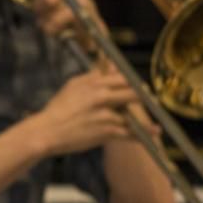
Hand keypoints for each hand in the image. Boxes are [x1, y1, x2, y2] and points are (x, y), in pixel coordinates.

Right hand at [30, 66, 154, 156]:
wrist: (48, 131)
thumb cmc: (57, 109)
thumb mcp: (72, 85)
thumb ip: (92, 76)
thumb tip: (107, 67)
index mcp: (94, 84)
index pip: (123, 78)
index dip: (133, 83)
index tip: (139, 87)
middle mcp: (103, 97)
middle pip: (133, 93)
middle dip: (143, 97)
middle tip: (150, 100)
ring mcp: (106, 115)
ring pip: (133, 115)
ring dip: (144, 120)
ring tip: (155, 125)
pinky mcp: (106, 132)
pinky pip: (129, 133)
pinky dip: (142, 135)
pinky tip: (153, 134)